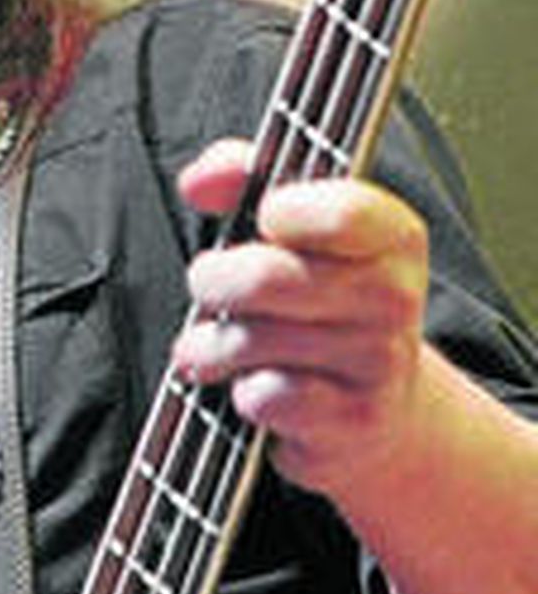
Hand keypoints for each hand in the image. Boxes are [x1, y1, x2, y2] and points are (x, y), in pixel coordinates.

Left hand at [171, 138, 430, 494]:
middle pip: (266, 278)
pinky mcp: (356, 420)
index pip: (341, 214)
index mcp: (391, 232)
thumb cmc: (312, 291)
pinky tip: (252, 388)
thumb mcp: (287, 220)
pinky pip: (265, 397)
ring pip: (251, 340)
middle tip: (208, 286)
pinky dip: (241, 394)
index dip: (281, 211)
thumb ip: (240, 173)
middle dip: (212, 281)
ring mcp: (381, 361)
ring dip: (210, 345)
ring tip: (213, 344)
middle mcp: (395, 295)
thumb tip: (198, 181)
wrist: (374, 403)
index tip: (262, 219)